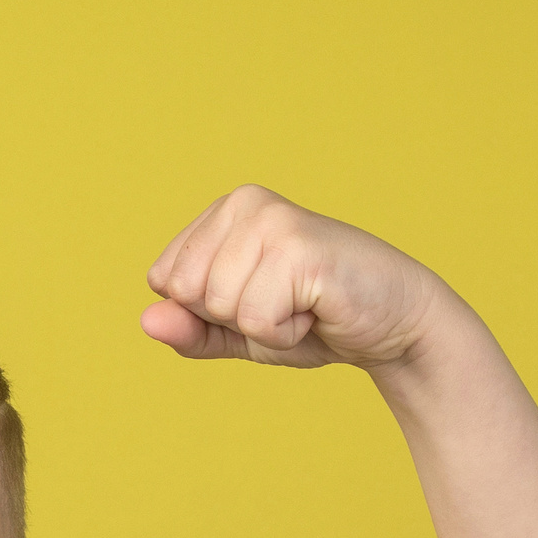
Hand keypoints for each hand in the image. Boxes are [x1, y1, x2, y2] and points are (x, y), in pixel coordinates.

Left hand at [141, 184, 446, 371]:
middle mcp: (244, 204)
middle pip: (186, 293)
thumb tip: (146, 321)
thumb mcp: (237, 332)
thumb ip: (189, 330)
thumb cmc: (313, 321)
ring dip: (262, 326)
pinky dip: (286, 333)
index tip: (257, 298)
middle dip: (231, 318)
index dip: (206, 310)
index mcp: (223, 213)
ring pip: (218, 306)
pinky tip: (317, 310)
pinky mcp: (299, 248)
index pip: (165, 281)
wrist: (391, 325)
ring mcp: (272, 221)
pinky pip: (256, 320)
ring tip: (302, 305)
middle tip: (283, 303)